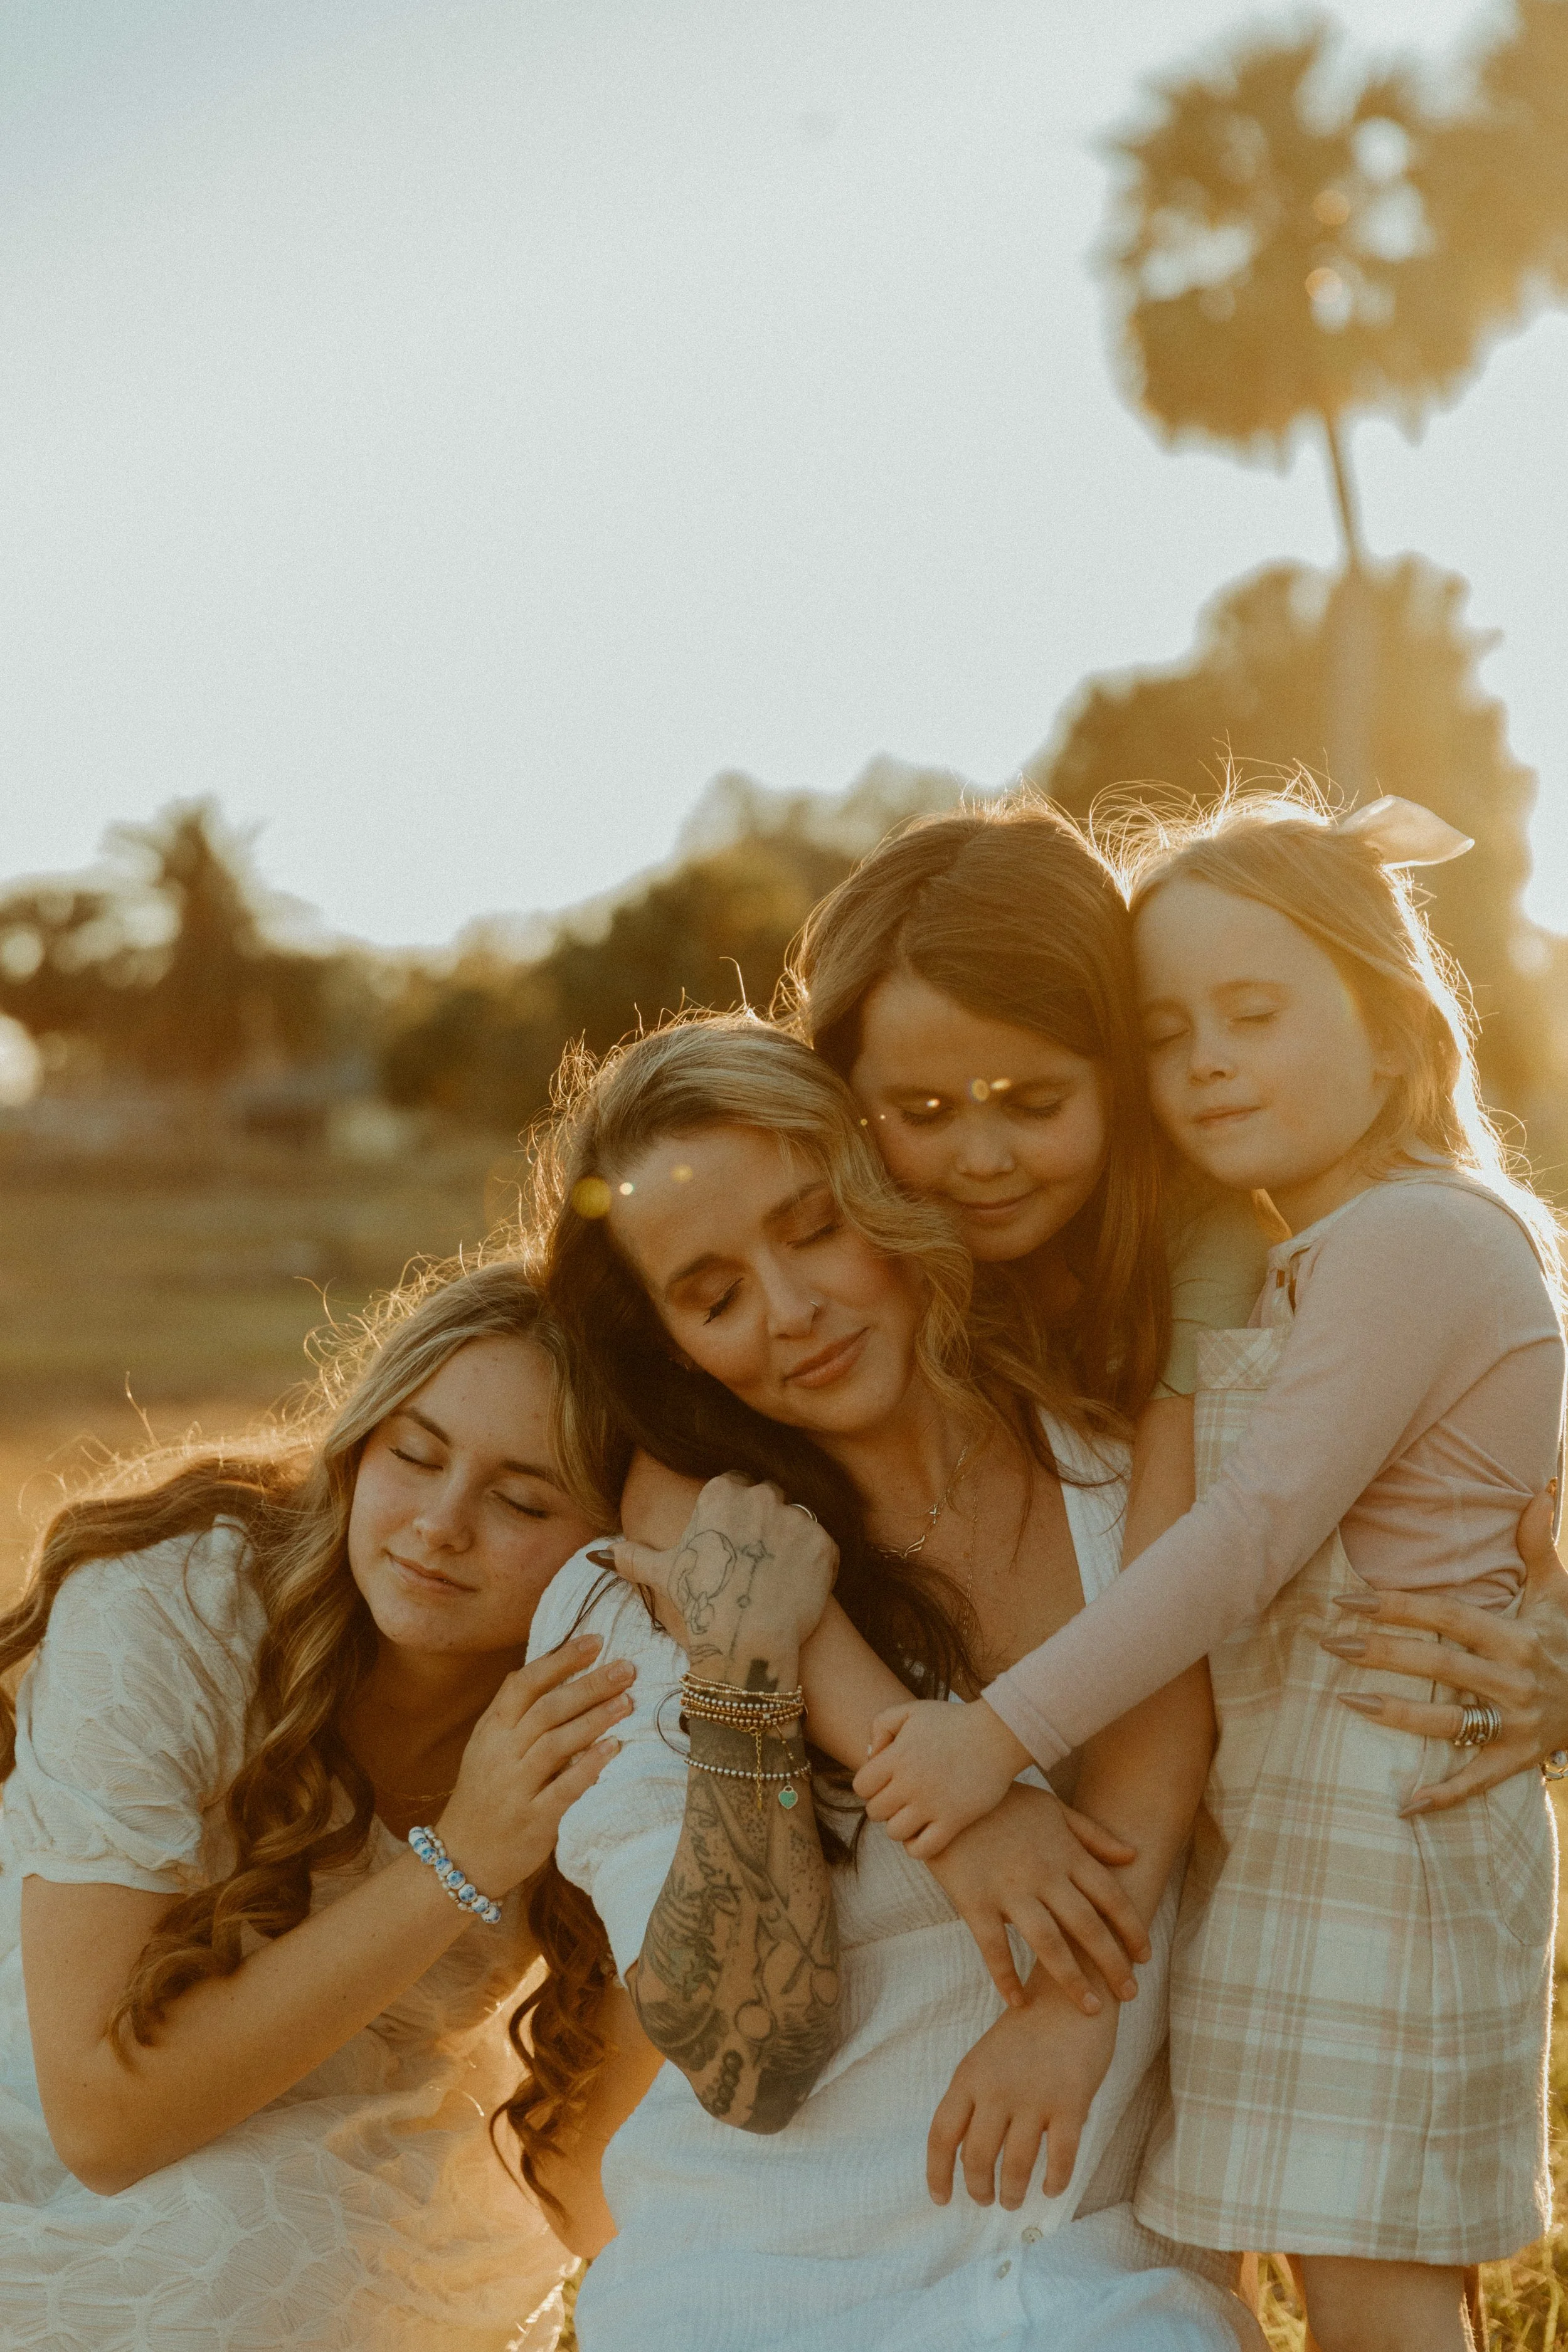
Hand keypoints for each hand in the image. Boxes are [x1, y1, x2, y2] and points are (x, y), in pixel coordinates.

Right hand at [434, 1636, 633, 1894]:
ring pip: (555, 1743)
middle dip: (589, 1684)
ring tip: (628, 1700)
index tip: (595, 1641)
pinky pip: (563, 1789)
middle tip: (626, 1667)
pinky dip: (588, 1766)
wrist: (461, 1857)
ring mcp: (515, 1788)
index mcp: (492, 1731)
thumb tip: (546, 1669)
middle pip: (547, 1709)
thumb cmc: (483, 1795)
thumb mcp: (486, 1747)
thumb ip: (513, 1712)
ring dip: (594, 1719)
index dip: (560, 1659)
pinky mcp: (532, 1819)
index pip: (525, 1683)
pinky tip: (614, 1749)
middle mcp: (502, 1754)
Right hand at [589, 1474, 837, 1684]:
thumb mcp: (664, 1576)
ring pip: (796, 1522)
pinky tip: (798, 1589)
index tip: (733, 1548)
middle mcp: (760, 1496)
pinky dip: (814, 1566)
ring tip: (777, 1579)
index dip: (735, 1521)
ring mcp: (795, 1518)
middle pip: (768, 1500)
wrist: (746, 1643)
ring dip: (790, 1545)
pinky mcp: (823, 1542)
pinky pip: (822, 1546)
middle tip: (755, 1566)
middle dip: (764, 1528)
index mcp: (721, 1492)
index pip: (735, 1490)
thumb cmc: (702, 1606)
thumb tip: (603, 1553)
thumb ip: (635, 1556)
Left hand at [854, 1695, 1029, 1855]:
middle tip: (901, 1798)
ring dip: (899, 1826)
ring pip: (894, 1832)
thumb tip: (869, 1756)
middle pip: (875, 1812)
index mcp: (897, 1756)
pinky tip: (925, 1832)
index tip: (886, 1782)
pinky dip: (917, 1846)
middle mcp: (911, 1782)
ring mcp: (932, 1804)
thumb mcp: (912, 1710)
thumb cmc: (953, 1721)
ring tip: (913, 1814)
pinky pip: (922, 1849)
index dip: (870, 1786)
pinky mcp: (955, 1820)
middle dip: (884, 1806)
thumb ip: (881, 1725)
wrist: (998, 1733)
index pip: (861, 1787)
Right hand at [924, 1782, 1145, 2015]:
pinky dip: (1006, 1977)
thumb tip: (1132, 1855)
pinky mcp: (975, 1900)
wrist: (945, 1786)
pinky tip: (1018, 2003)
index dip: (1132, 1929)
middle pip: (1088, 1927)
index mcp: (1065, 1853)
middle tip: (1130, 1994)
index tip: (1145, 1956)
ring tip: (1091, 2009)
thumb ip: (1092, 1835)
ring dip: (1073, 1980)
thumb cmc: (1002, 1799)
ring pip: (1049, 1944)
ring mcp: (1009, 1889)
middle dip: (1114, 1964)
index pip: (1111, 1897)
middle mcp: (1044, 1874)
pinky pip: (993, 1947)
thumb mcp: (1052, 1808)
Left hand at [927, 1969, 1117, 2207]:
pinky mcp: (1071, 2102)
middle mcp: (996, 2089)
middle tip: (985, 2199)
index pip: (941, 2135)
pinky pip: (1060, 2158)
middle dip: (978, 2188)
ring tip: (1012, 2200)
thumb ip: (976, 2100)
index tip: (940, 2198)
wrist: (1070, 1992)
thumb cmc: (1028, 2030)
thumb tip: (964, 2156)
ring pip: (1016, 2165)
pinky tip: (1051, 2188)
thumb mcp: (987, 2057)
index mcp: (969, 2076)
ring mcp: (1034, 2097)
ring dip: (1012, 2192)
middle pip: (976, 2158)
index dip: (937, 2173)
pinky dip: (1054, 2181)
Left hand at [1319, 1486, 1567, 1815]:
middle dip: (1382, 1652)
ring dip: (1398, 1714)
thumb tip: (1541, 1485)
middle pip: (1440, 1663)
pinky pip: (1477, 1781)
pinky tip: (1404, 1804)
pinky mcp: (1518, 1760)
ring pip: (1451, 1721)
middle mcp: (1516, 1680)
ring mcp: (1517, 1725)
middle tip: (1329, 1642)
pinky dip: (1443, 1795)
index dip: (1398, 1606)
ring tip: (1346, 1700)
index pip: (1447, 1616)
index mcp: (1517, 1637)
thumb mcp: (1557, 1592)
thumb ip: (1539, 1542)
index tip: (1348, 1600)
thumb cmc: (1566, 1638)